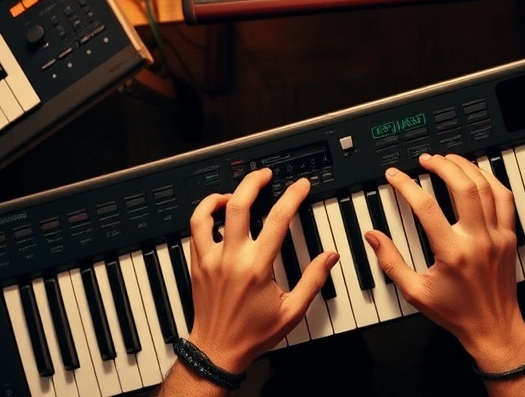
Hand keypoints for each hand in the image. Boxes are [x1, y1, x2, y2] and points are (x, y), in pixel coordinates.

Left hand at [186, 169, 338, 373]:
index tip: (300, 186)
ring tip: (235, 192)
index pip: (277, 220)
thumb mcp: (292, 311)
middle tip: (265, 174)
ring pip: (207, 213)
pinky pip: (195, 229)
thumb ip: (313, 280)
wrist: (217, 350)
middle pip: (238, 205)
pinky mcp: (197, 264)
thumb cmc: (252, 334)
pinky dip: (204, 214)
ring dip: (222, 196)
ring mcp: (210, 259)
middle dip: (253, 182)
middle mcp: (231, 258)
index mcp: (257, 267)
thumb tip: (329, 257)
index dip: (292, 196)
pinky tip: (216, 213)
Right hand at [364, 154, 524, 371]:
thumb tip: (373, 236)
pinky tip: (477, 175)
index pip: (426, 207)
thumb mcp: (415, 292)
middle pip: (463, 187)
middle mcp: (478, 240)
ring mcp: (497, 236)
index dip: (406, 185)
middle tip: (426, 159)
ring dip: (467, 168)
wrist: (494, 328)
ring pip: (487, 188)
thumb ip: (391, 262)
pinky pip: (505, 199)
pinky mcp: (509, 237)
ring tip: (449, 159)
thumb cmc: (456, 313)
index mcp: (452, 253)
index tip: (395, 176)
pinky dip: (491, 181)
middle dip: (442, 166)